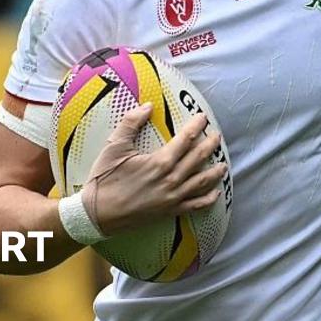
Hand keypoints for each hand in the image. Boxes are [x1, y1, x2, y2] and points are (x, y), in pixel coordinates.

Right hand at [79, 105, 226, 235]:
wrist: (97, 214)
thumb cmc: (104, 179)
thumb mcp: (114, 147)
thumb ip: (131, 123)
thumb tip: (148, 106)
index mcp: (160, 162)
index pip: (186, 139)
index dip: (196, 126)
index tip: (203, 117)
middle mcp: (171, 179)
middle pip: (199, 158)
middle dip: (210, 145)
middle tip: (217, 136)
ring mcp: (173, 197)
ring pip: (202, 182)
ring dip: (215, 172)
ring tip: (224, 164)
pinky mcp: (169, 212)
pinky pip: (195, 206)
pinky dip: (208, 200)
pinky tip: (215, 194)